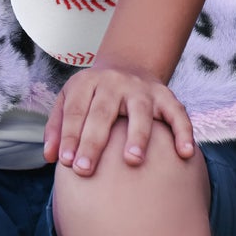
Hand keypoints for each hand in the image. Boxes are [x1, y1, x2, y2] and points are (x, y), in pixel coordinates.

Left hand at [43, 60, 195, 175]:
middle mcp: (115, 83)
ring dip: (137, 134)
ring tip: (132, 160)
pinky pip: (177, 112)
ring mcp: (142, 89)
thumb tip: (50, 157)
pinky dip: (183, 131)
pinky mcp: (165, 95)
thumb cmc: (94, 94)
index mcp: (88, 83)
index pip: (76, 111)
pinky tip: (185, 153)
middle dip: (93, 141)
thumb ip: (57, 127)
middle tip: (85, 170)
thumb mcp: (70, 99)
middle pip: (103, 112)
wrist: (128, 65)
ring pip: (141, 111)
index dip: (69, 136)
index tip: (66, 163)